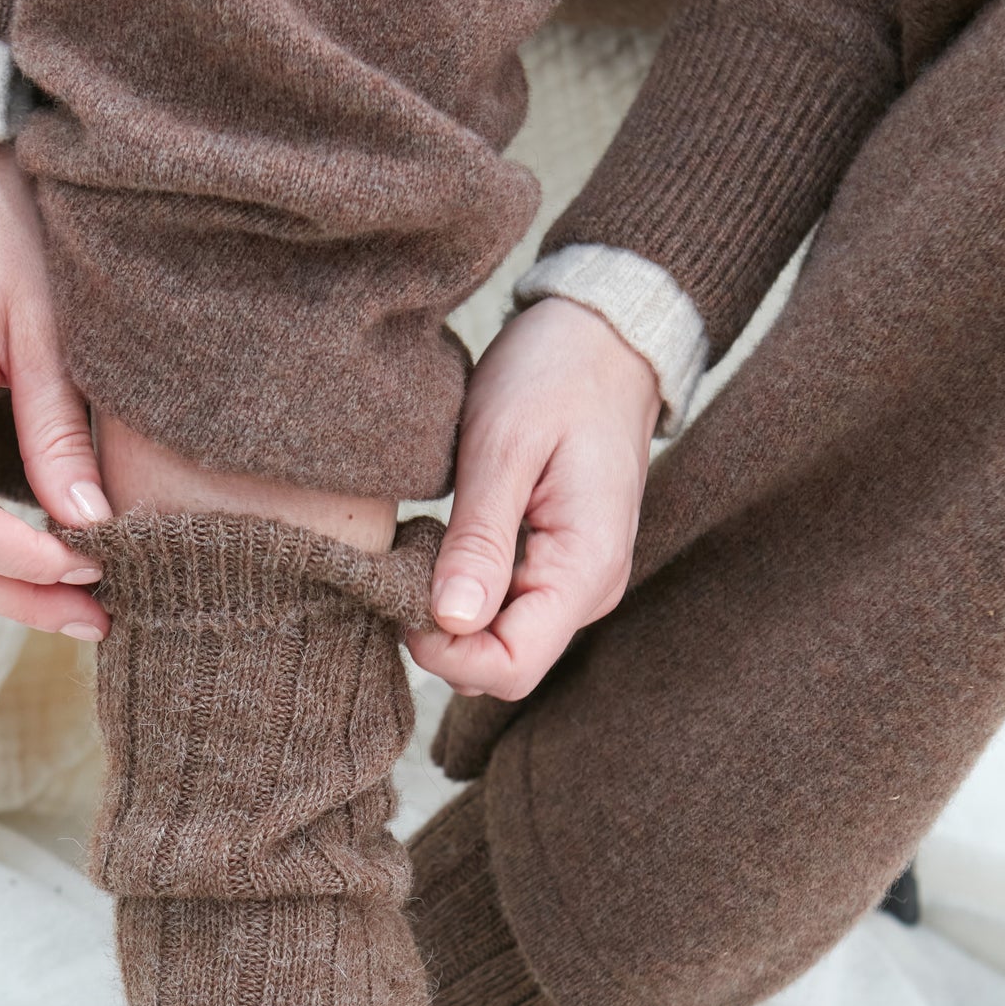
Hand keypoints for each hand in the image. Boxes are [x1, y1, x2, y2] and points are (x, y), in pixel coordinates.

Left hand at [407, 297, 660, 699]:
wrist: (603, 337)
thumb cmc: (555, 375)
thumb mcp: (505, 447)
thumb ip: (480, 540)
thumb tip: (451, 621)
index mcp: (586, 568)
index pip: (511, 668)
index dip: (444, 651)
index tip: (401, 596)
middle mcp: (590, 591)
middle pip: (501, 665)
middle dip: (441, 634)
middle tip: (404, 561)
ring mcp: (577, 583)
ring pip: (498, 642)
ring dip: (449, 612)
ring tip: (427, 541)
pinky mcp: (558, 567)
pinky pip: (505, 610)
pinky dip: (465, 590)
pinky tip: (446, 539)